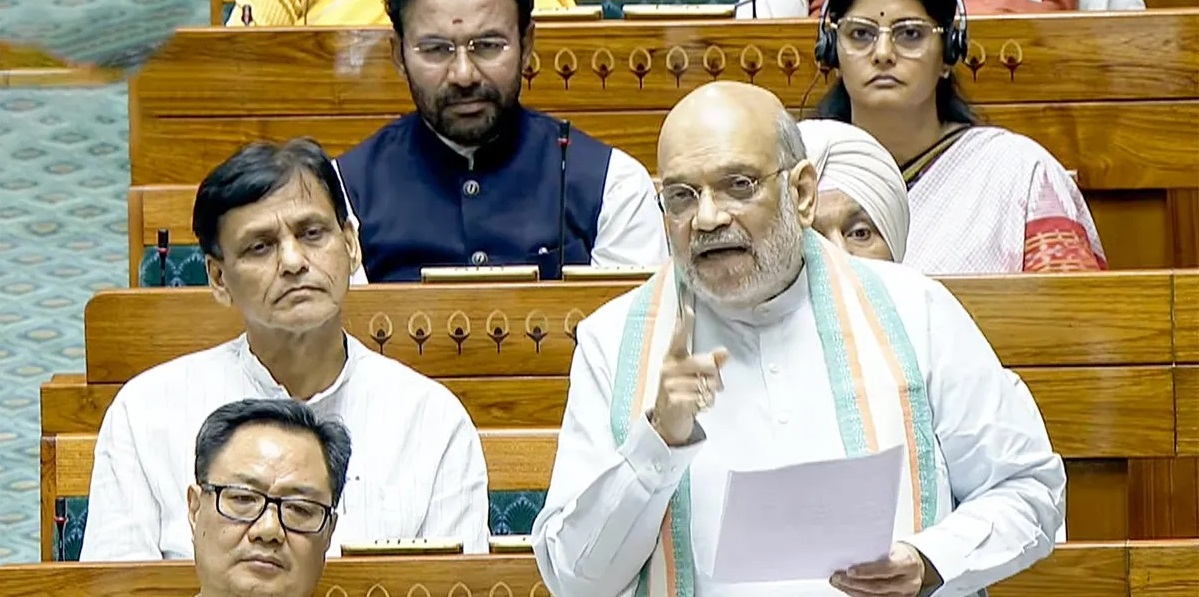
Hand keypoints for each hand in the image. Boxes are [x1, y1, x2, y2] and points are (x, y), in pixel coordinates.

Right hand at [650, 304, 728, 445]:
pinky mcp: (673, 400)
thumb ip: (712, 363)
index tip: (689, 308)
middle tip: (711, 387)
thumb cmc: (682, 393)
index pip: (679, 337)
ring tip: (700, 398)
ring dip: (710, 395)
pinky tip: (696, 406)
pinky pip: (702, 399)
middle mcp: (669, 368)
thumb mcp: (695, 375)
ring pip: (708, 384)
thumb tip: (724, 352)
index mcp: (674, 357)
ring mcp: (669, 384)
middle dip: (716, 378)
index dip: (685, 323)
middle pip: (707, 364)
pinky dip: (705, 405)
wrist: (668, 419)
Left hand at [830, 542, 933, 596]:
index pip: (887, 569)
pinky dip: (859, 595)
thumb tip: (850, 553)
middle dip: (854, 583)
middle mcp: (908, 582)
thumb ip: (877, 551)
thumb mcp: (893, 547)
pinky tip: (849, 589)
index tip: (849, 570)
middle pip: (878, 586)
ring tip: (838, 583)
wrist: (915, 565)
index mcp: (908, 564)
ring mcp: (904, 595)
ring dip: (853, 591)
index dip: (867, 571)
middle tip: (837, 577)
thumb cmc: (899, 553)